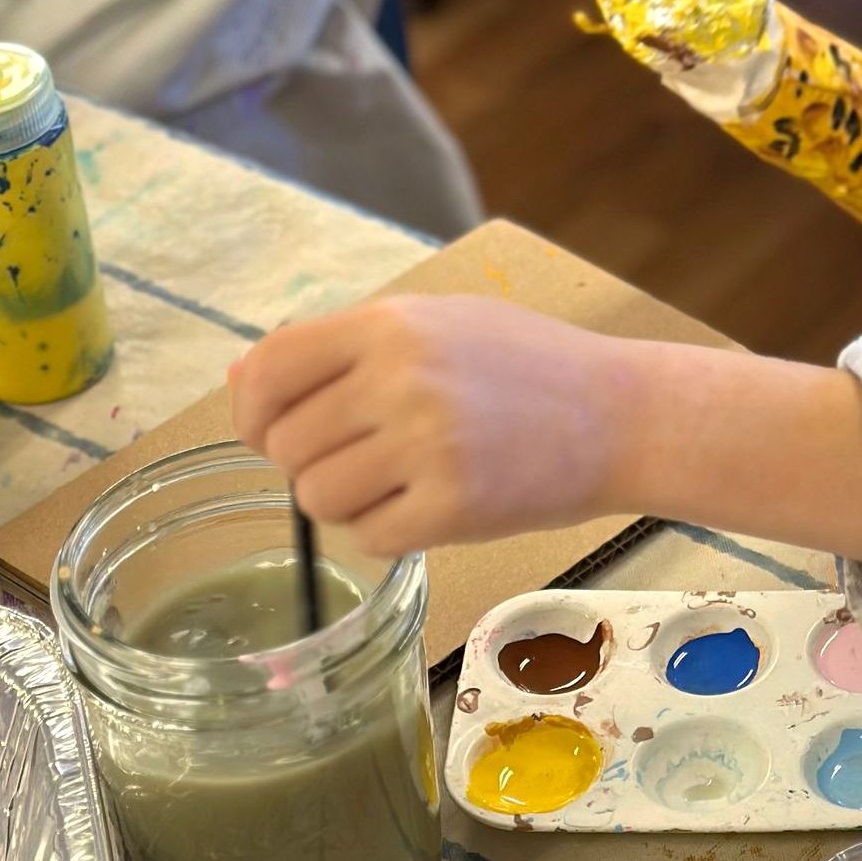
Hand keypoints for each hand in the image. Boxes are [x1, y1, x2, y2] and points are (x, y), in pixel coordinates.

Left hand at [230, 296, 626, 555]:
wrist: (621, 413)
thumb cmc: (529, 363)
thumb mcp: (440, 322)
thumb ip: (343, 345)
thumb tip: (241, 379)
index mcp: (392, 324)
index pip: (269, 369)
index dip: (253, 409)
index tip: (273, 429)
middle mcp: (400, 378)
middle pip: (287, 446)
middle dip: (312, 461)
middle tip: (371, 454)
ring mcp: (425, 444)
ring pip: (317, 499)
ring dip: (348, 502)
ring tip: (404, 479)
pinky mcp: (451, 506)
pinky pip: (368, 538)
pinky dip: (389, 531)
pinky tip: (432, 504)